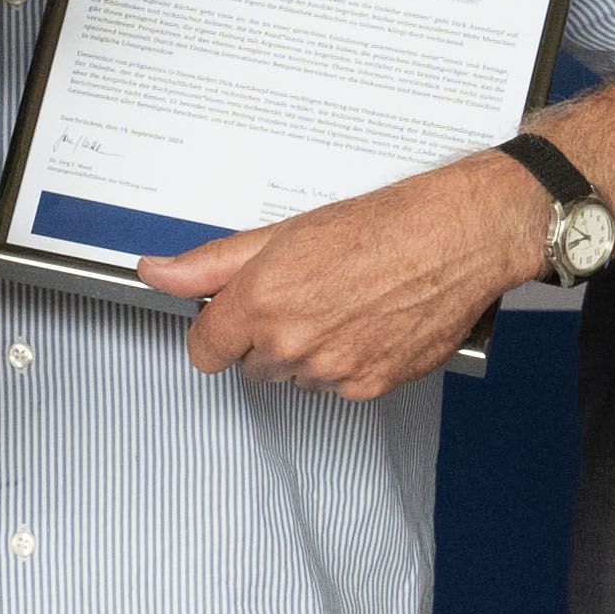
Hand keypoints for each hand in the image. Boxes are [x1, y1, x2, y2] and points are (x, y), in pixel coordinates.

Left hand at [137, 146, 540, 399]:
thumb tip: (158, 271)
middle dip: (267, 338)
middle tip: (307, 296)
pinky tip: (369, 324)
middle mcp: (292, 342)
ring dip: (309, 352)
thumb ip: (210, 264)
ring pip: (297, 378)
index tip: (233, 319)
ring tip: (344, 305)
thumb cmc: (381, 226)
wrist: (457, 237)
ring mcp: (331, 369)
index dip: (218, 333)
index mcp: (262, 302)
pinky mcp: (368, 386)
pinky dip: (349, 363)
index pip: (204, 351)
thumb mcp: (283, 234)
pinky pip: (339, 387)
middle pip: (251, 366)